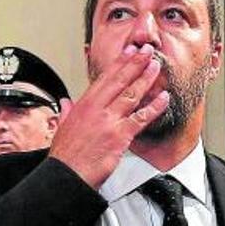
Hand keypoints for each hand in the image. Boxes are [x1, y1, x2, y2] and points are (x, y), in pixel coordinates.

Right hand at [48, 44, 168, 187]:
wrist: (66, 174)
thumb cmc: (65, 157)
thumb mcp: (61, 128)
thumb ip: (66, 112)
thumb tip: (65, 102)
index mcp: (83, 105)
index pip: (104, 78)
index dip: (119, 63)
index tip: (129, 52)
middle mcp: (96, 109)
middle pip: (120, 81)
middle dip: (135, 63)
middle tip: (146, 51)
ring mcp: (109, 121)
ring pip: (131, 94)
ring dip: (146, 79)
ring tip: (156, 67)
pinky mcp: (119, 136)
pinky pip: (141, 118)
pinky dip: (154, 107)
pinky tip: (163, 98)